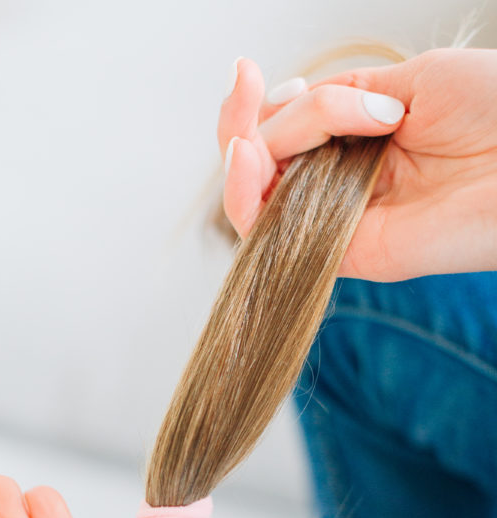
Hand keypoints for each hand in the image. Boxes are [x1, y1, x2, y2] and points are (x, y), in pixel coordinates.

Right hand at [218, 50, 496, 279]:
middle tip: (242, 85)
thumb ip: (338, 100)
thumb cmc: (494, 111)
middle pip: (259, 167)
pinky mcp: (346, 255)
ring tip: (248, 135)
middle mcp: (343, 183)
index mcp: (358, 141)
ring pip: (255, 203)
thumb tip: (280, 107)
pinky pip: (275, 238)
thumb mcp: (404, 84)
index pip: (282, 131)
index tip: (248, 71)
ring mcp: (340, 220)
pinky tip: (249, 161)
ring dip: (238, 161)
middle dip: (237, 122)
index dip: (255, 105)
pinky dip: (247, 199)